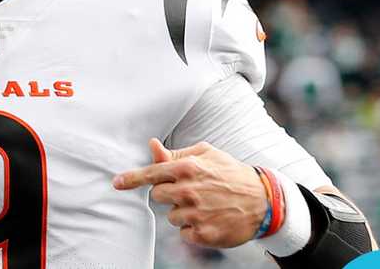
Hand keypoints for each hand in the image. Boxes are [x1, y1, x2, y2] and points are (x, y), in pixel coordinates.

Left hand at [113, 138, 266, 247]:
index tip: (116, 183)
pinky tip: (209, 218)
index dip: (131, 179)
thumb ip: (176, 154)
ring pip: (171, 216)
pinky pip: (184, 233)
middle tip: (189, 191)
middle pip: (157, 196)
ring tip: (205, 205)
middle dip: (168, 194)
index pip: (151, 174)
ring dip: (183, 212)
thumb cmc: (230, 173)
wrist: (263, 200)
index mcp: (187, 169)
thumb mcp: (207, 155)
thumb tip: (152, 144)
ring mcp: (196, 214)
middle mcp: (189, 191)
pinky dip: (193, 229)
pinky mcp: (204, 234)